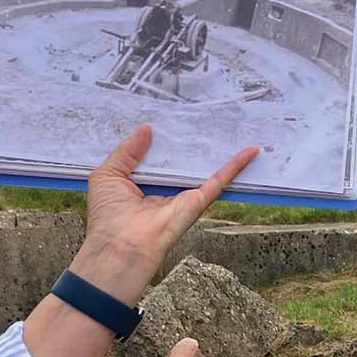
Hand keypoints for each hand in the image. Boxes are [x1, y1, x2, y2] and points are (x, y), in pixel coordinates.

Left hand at [74, 125, 257, 303]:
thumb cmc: (107, 215)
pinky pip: (218, 181)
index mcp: (142, 182)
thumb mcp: (107, 174)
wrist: (119, 245)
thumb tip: (146, 128)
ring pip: (202, 167)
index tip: (169, 115)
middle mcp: (165, 188)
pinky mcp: (196, 202)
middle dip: (191, 138)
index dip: (162, 137)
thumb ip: (126, 151)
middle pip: (181, 159)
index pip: (156, 156)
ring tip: (231, 123)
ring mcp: (183, 195)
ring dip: (216, 149)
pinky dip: (235, 166)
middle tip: (203, 112)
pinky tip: (249, 151)